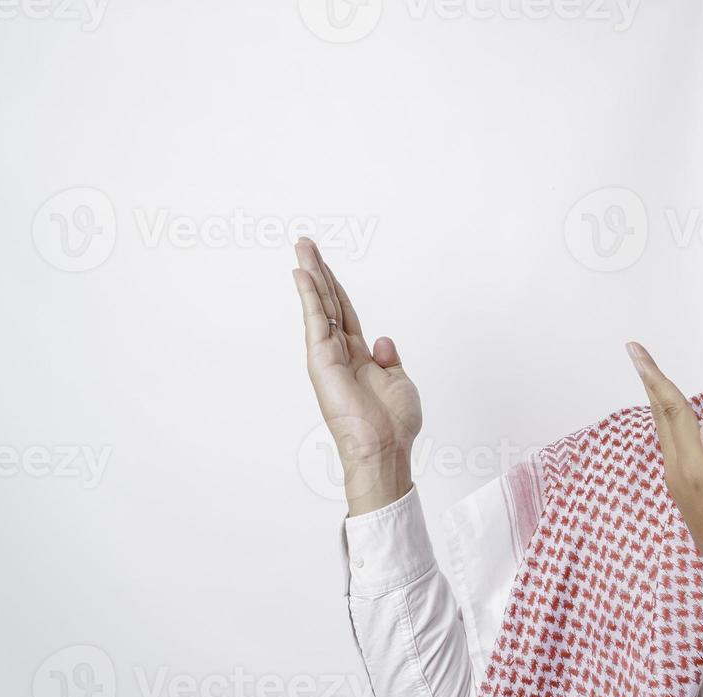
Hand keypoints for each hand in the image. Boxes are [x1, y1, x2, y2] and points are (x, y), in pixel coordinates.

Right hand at [293, 237, 421, 515]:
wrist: (385, 447)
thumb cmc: (393, 424)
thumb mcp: (399, 382)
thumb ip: (388, 358)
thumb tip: (382, 338)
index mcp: (358, 357)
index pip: (345, 313)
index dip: (336, 288)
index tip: (326, 265)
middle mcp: (340, 353)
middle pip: (328, 303)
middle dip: (318, 272)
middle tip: (306, 243)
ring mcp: (328, 356)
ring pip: (320, 306)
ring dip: (311, 275)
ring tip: (302, 247)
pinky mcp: (322, 360)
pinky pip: (316, 321)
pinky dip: (309, 296)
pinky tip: (303, 274)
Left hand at [626, 341, 702, 622]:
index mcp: (693, 469)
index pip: (672, 412)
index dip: (656, 379)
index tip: (637, 351)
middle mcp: (678, 473)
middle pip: (661, 417)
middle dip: (649, 382)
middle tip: (636, 351)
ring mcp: (678, 484)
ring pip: (663, 431)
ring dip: (656, 401)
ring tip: (651, 375)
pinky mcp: (684, 491)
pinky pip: (670, 445)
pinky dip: (666, 421)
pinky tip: (670, 417)